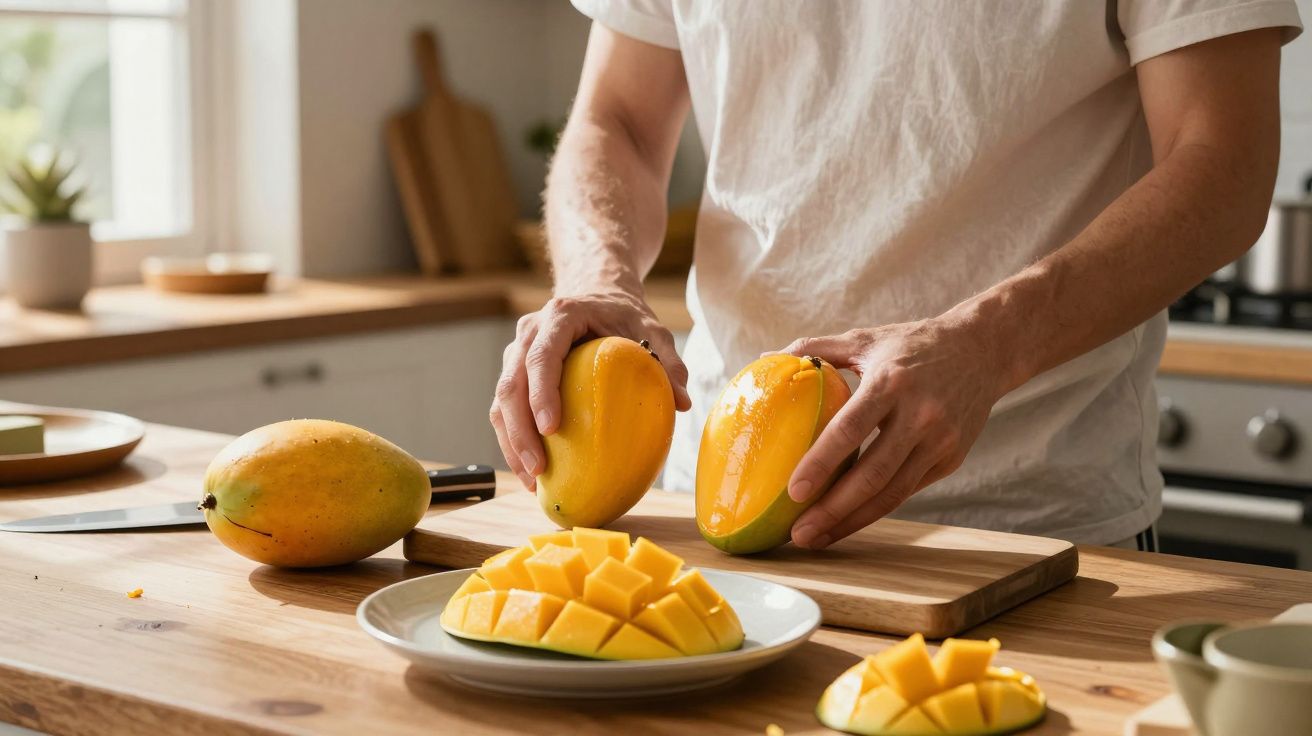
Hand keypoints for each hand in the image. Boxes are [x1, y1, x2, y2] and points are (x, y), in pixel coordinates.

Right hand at [490, 291, 690, 490]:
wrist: (595, 293)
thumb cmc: (624, 314)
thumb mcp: (652, 328)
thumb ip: (668, 361)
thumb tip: (684, 404)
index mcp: (559, 316)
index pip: (541, 355)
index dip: (541, 393)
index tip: (552, 428)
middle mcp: (529, 332)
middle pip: (510, 384)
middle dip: (519, 430)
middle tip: (538, 468)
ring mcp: (515, 352)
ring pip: (500, 401)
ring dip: (511, 442)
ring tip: (531, 480)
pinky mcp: (514, 372)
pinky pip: (505, 409)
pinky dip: (514, 441)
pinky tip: (531, 471)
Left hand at [779, 317, 1009, 548]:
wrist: (984, 349)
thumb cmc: (913, 344)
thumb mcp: (866, 339)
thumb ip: (816, 348)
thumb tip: (766, 360)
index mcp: (892, 382)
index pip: (851, 428)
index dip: (822, 462)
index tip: (793, 491)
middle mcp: (920, 415)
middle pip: (872, 474)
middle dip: (833, 510)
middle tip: (797, 533)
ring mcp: (940, 441)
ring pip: (892, 493)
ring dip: (852, 521)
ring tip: (816, 538)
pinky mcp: (951, 459)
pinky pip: (907, 491)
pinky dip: (875, 510)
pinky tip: (846, 522)